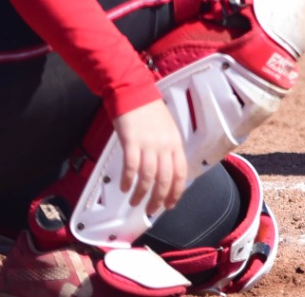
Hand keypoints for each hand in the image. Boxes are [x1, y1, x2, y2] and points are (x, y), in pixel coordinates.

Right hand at [114, 99, 188, 216]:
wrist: (134, 93)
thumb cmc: (150, 111)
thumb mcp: (167, 130)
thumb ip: (168, 149)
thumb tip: (165, 171)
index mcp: (175, 143)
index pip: (180, 173)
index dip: (176, 191)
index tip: (170, 204)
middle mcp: (165, 145)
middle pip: (165, 179)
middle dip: (159, 199)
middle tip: (152, 210)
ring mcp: (149, 144)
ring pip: (148, 177)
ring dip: (141, 194)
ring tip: (135, 202)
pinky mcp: (131, 142)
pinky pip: (131, 167)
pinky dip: (127, 180)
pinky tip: (124, 187)